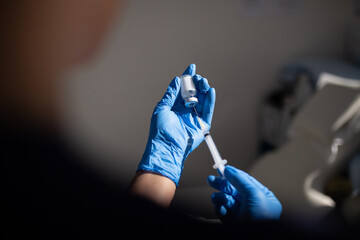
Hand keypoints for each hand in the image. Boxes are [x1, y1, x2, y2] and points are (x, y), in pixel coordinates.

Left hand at [137, 64, 215, 185]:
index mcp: (174, 106)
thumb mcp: (162, 108)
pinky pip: (208, 110)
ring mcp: (194, 117)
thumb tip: (176, 80)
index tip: (191, 67)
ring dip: (204, 89)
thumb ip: (170, 94)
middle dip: (197, 82)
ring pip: (203, 99)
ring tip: (203, 82)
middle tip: (197, 77)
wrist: (167, 147)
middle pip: (194, 92)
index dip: (187, 77)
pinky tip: (211, 91)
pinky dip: (211, 100)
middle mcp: (185, 110)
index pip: (182, 88)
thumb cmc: (160, 130)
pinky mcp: (202, 124)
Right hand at [207, 165, 281, 221]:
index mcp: (260, 196)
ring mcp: (240, 213)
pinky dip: (218, 207)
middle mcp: (249, 204)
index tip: (221, 168)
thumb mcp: (254, 193)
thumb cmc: (263, 218)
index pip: (243, 181)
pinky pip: (221, 210)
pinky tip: (220, 207)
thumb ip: (240, 179)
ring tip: (217, 198)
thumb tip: (229, 170)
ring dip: (219, 197)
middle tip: (211, 180)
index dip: (232, 174)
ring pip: (225, 199)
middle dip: (221, 184)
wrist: (258, 237)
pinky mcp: (231, 221)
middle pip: (232, 189)